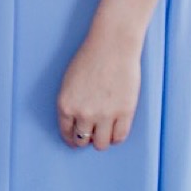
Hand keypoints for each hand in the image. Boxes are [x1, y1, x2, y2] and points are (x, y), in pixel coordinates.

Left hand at [56, 26, 142, 149]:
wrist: (112, 46)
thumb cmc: (90, 59)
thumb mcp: (69, 83)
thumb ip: (71, 104)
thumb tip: (76, 123)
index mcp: (65, 105)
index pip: (67, 133)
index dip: (72, 139)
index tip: (76, 140)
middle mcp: (83, 113)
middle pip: (83, 140)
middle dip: (85, 139)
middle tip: (91, 134)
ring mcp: (104, 115)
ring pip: (101, 144)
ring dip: (102, 140)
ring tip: (104, 132)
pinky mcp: (124, 113)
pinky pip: (119, 137)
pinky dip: (117, 137)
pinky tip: (116, 130)